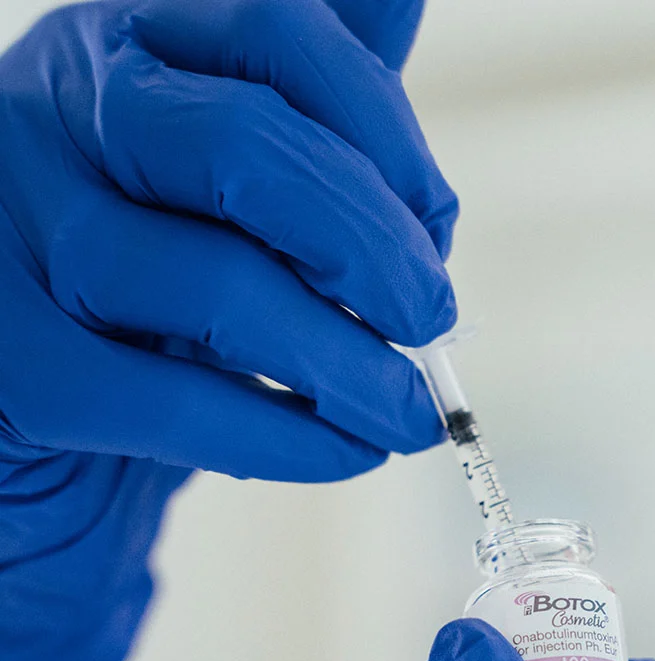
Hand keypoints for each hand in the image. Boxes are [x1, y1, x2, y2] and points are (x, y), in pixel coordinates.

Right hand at [0, 0, 455, 660]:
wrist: (33, 413)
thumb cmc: (147, 292)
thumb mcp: (217, 187)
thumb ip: (301, 112)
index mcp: (128, 51)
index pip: (279, 36)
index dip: (386, 135)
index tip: (438, 227)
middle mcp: (59, 118)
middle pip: (248, 150)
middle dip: (371, 247)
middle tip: (434, 320)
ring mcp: (21, 237)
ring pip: (218, 287)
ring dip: (347, 365)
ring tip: (408, 413)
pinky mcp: (17, 362)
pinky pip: (174, 404)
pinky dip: (286, 439)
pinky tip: (347, 451)